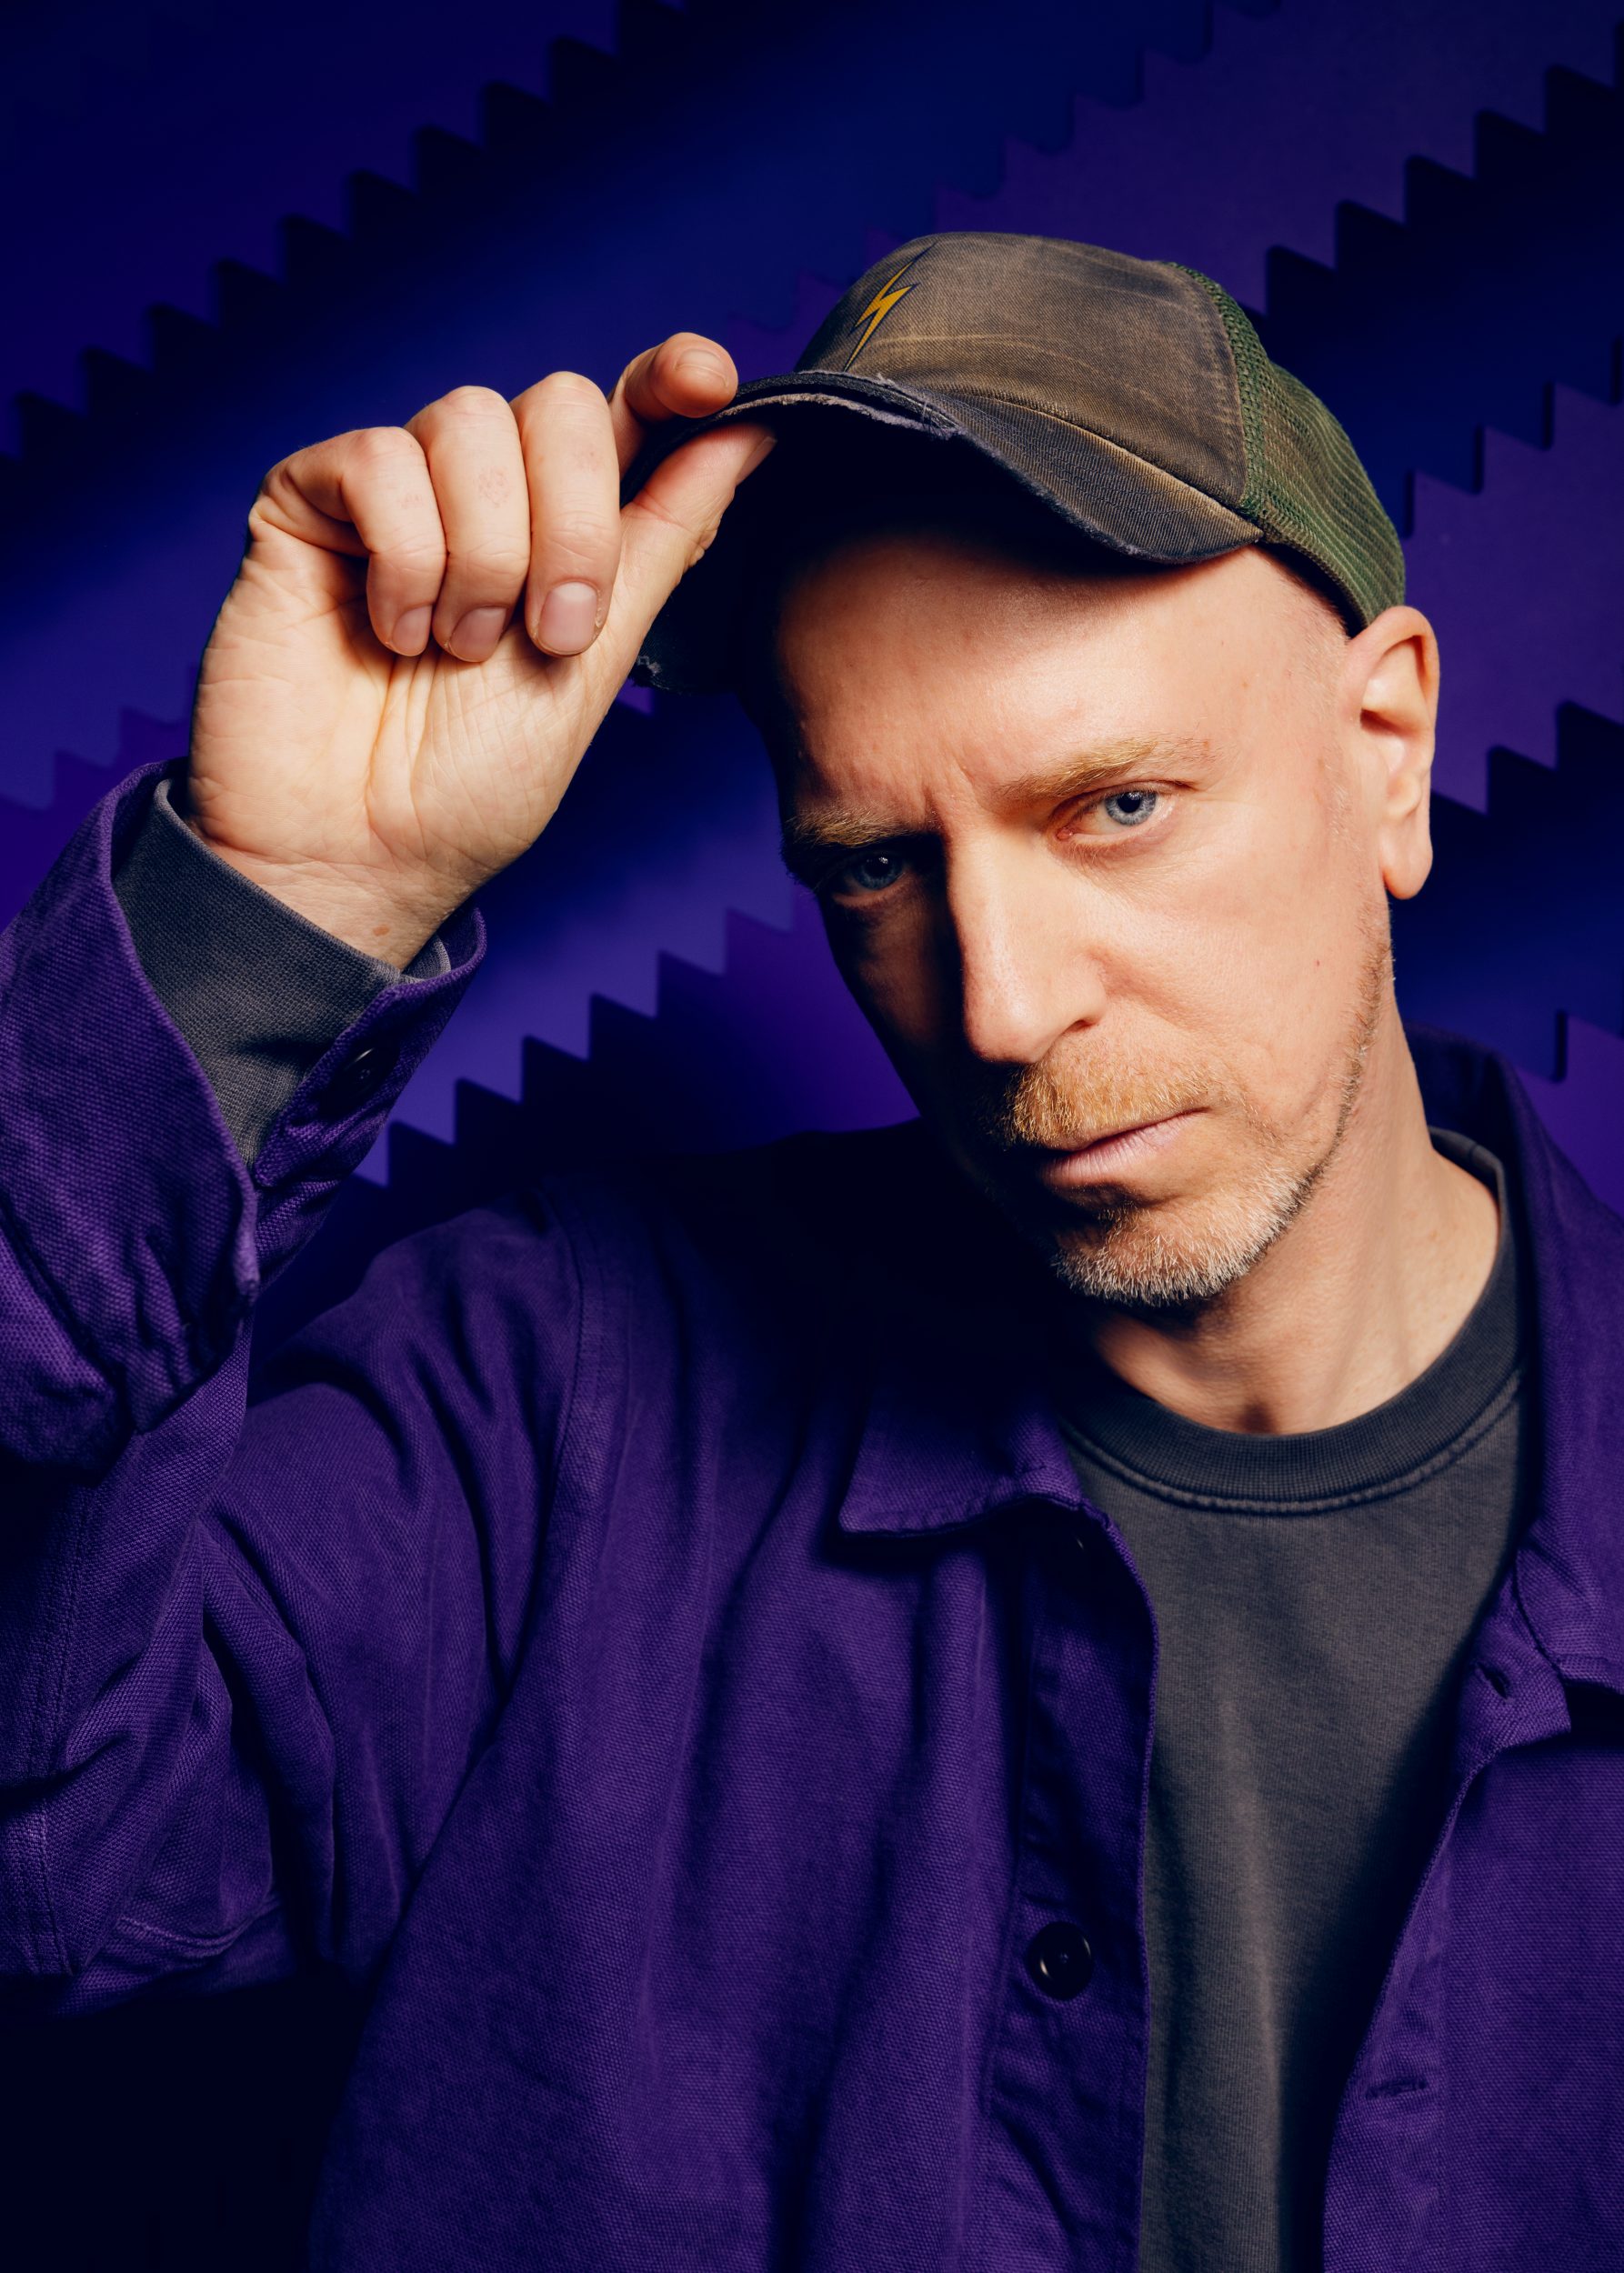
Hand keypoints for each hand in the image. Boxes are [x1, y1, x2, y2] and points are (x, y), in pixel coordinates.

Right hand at [182, 338, 771, 964]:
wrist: (361, 853)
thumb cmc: (469, 785)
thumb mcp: (597, 662)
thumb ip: (663, 539)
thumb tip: (751, 433)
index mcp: (560, 528)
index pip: (623, 410)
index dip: (669, 379)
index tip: (707, 380)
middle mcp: (482, 493)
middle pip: (558, 401)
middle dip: (574, 524)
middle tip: (550, 633)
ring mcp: (393, 490)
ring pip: (468, 422)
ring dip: (485, 558)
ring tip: (456, 653)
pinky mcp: (307, 500)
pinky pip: (378, 461)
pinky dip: (404, 560)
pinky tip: (391, 632)